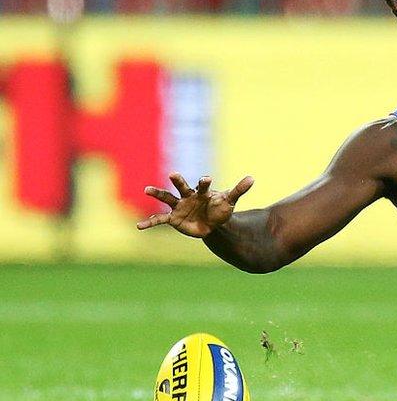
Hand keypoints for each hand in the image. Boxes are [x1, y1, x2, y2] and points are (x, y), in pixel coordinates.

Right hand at [137, 173, 253, 237]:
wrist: (212, 224)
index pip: (202, 185)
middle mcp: (188, 197)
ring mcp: (179, 207)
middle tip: (173, 174)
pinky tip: (139, 227)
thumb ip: (238, 190)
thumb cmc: (220, 209)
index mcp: (201, 192)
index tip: (206, 179)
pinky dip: (150, 223)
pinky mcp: (173, 219)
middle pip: (181, 187)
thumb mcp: (229, 201)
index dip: (204, 182)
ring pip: (167, 198)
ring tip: (146, 189)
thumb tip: (253, 178)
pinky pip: (160, 220)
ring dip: (157, 193)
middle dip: (178, 181)